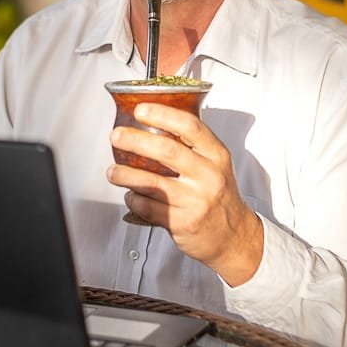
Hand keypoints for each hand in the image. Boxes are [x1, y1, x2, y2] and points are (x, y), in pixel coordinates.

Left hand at [106, 102, 263, 285]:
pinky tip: (131, 195)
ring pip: (152, 183)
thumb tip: (152, 123)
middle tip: (116, 136)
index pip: (190, 126)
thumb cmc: (219, 195)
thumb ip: (191, 146)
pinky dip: (134, 200)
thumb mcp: (215, 164)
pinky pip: (148, 208)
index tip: (140, 110)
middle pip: (167, 151)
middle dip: (135, 140)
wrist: (234, 236)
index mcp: (216, 155)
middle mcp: (208, 176)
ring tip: (113, 171)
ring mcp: (196, 200)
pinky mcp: (183, 222)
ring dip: (126, 175)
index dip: (162, 114)